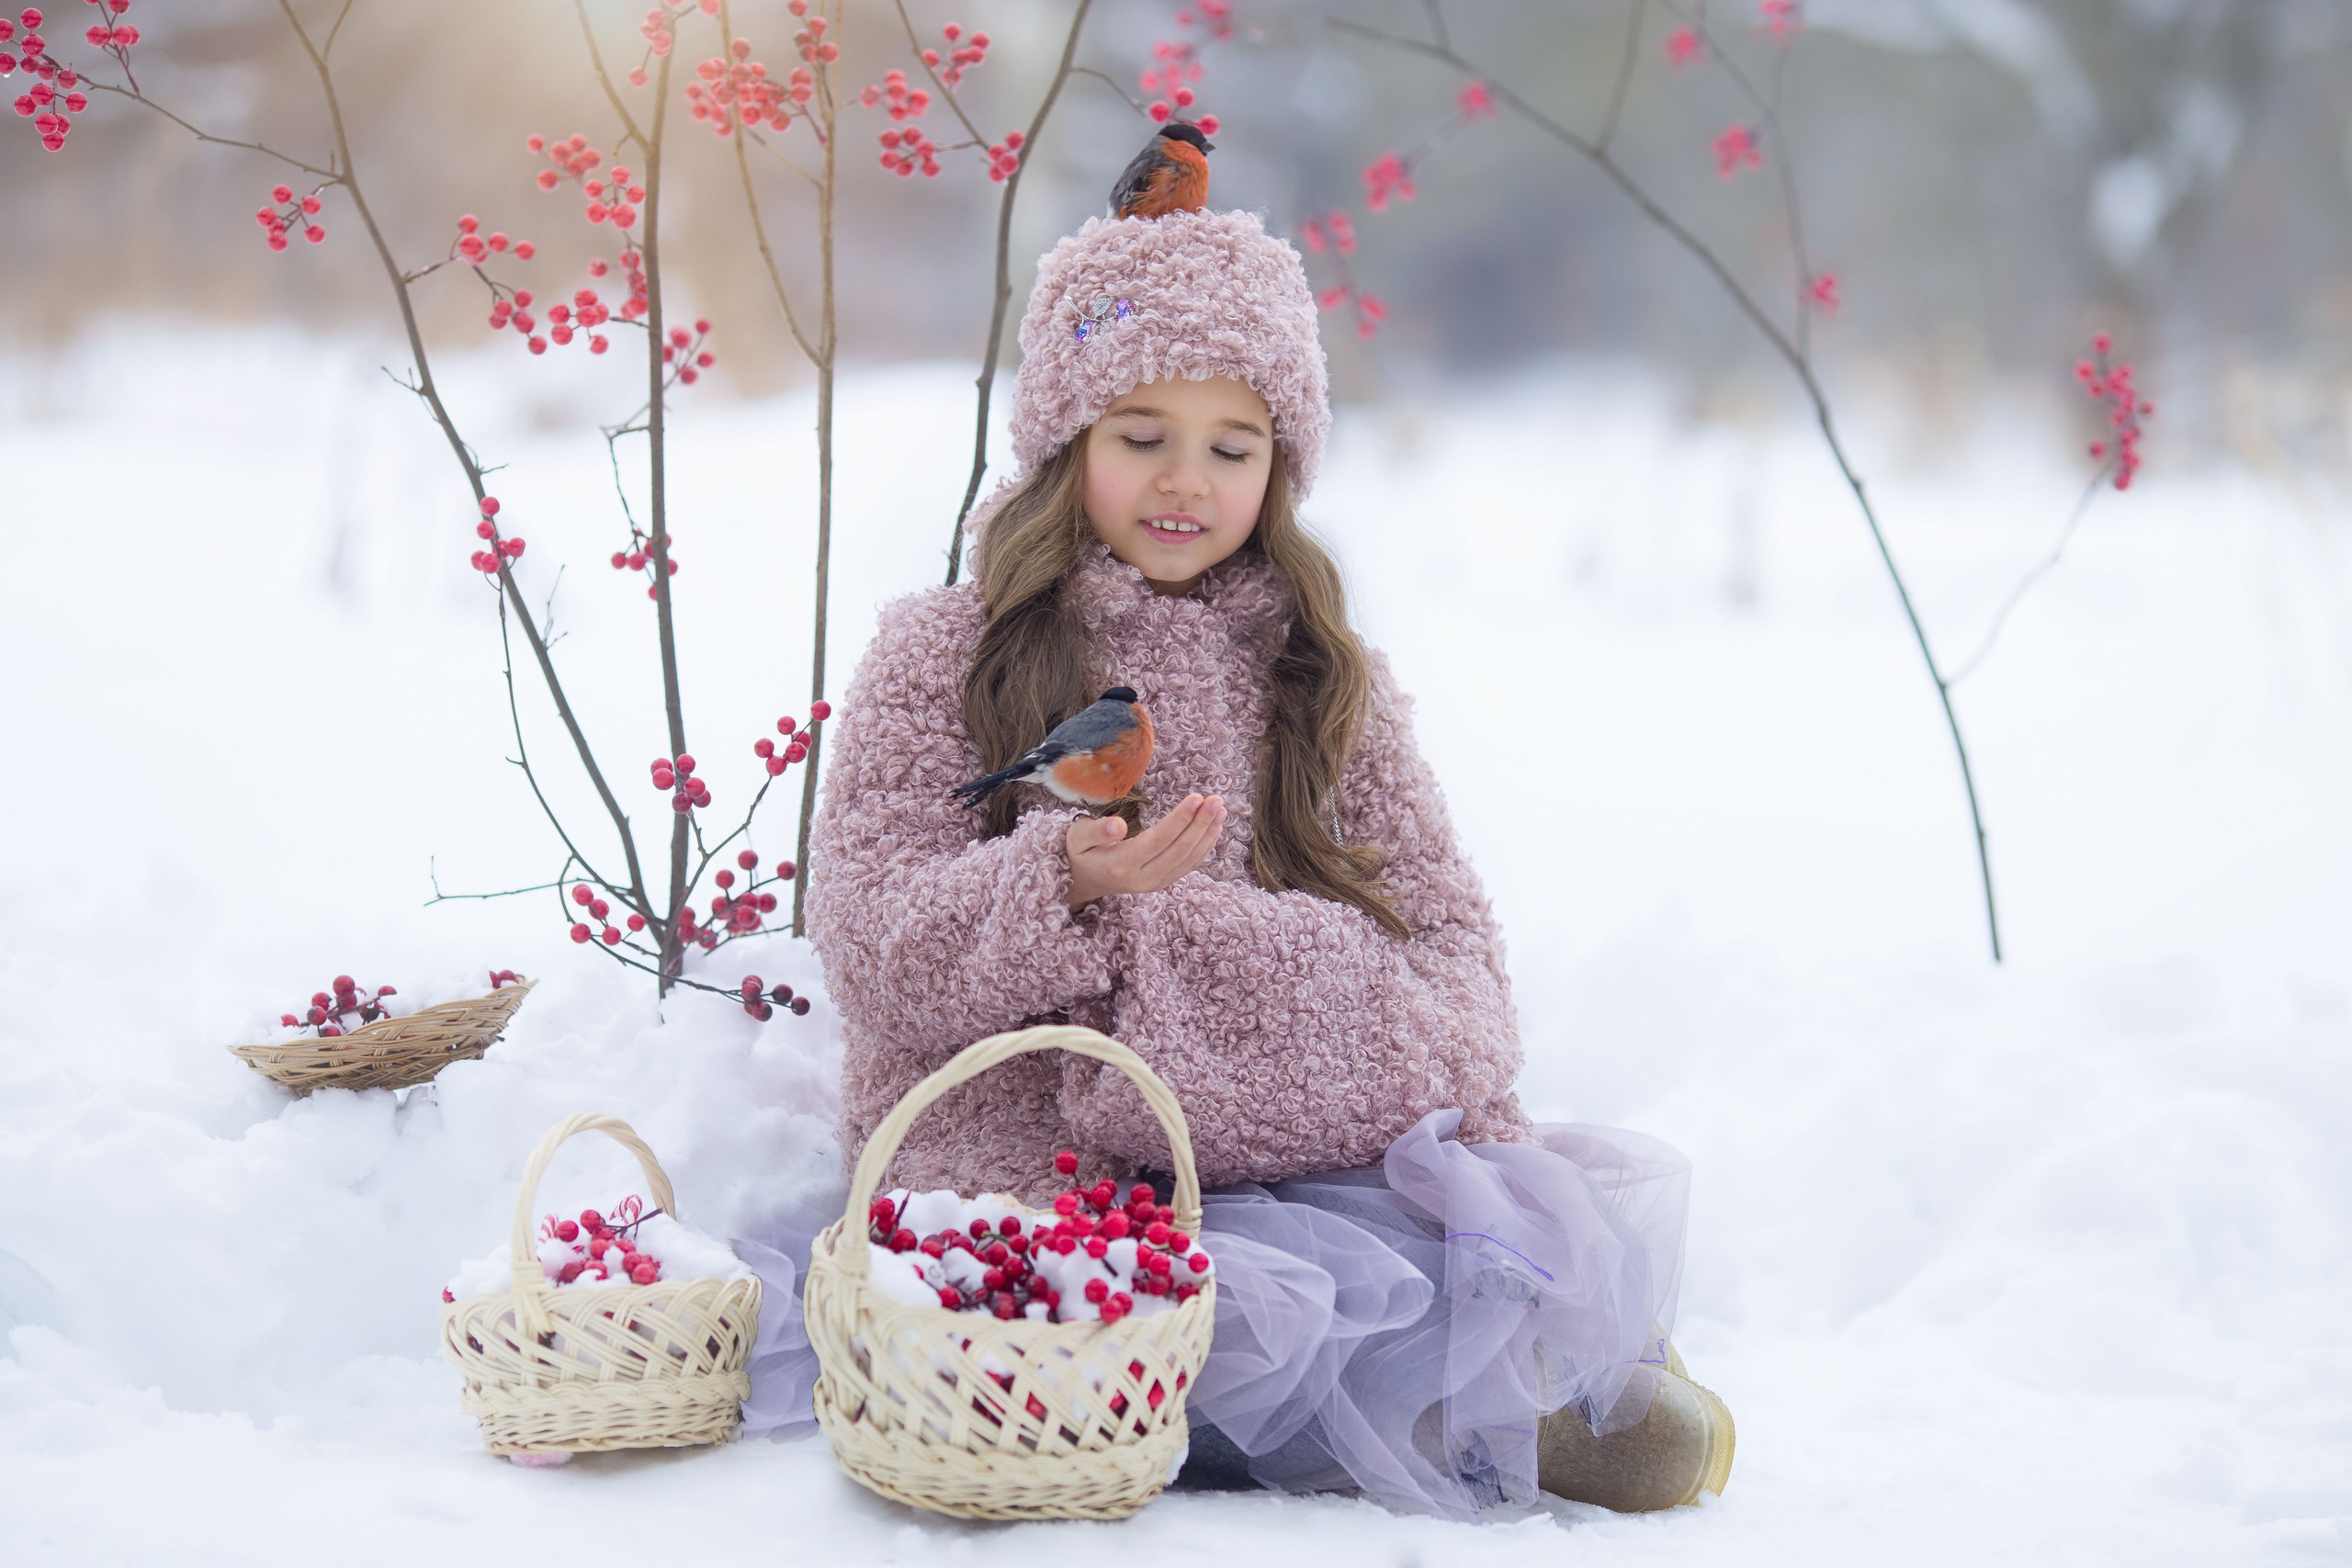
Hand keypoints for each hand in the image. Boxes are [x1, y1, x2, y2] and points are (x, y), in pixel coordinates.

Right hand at [1065, 794, 1225, 911]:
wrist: (1084, 880)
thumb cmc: (1080, 851)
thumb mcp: (1078, 837)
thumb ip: (1096, 831)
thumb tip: (1117, 826)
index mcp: (1121, 865)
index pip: (1158, 840)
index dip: (1180, 819)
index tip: (1197, 797)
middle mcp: (1142, 879)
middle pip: (1179, 850)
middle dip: (1201, 823)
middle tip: (1216, 799)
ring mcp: (1155, 883)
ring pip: (1188, 859)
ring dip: (1207, 834)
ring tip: (1220, 809)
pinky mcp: (1163, 882)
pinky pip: (1188, 865)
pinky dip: (1204, 846)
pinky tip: (1215, 828)